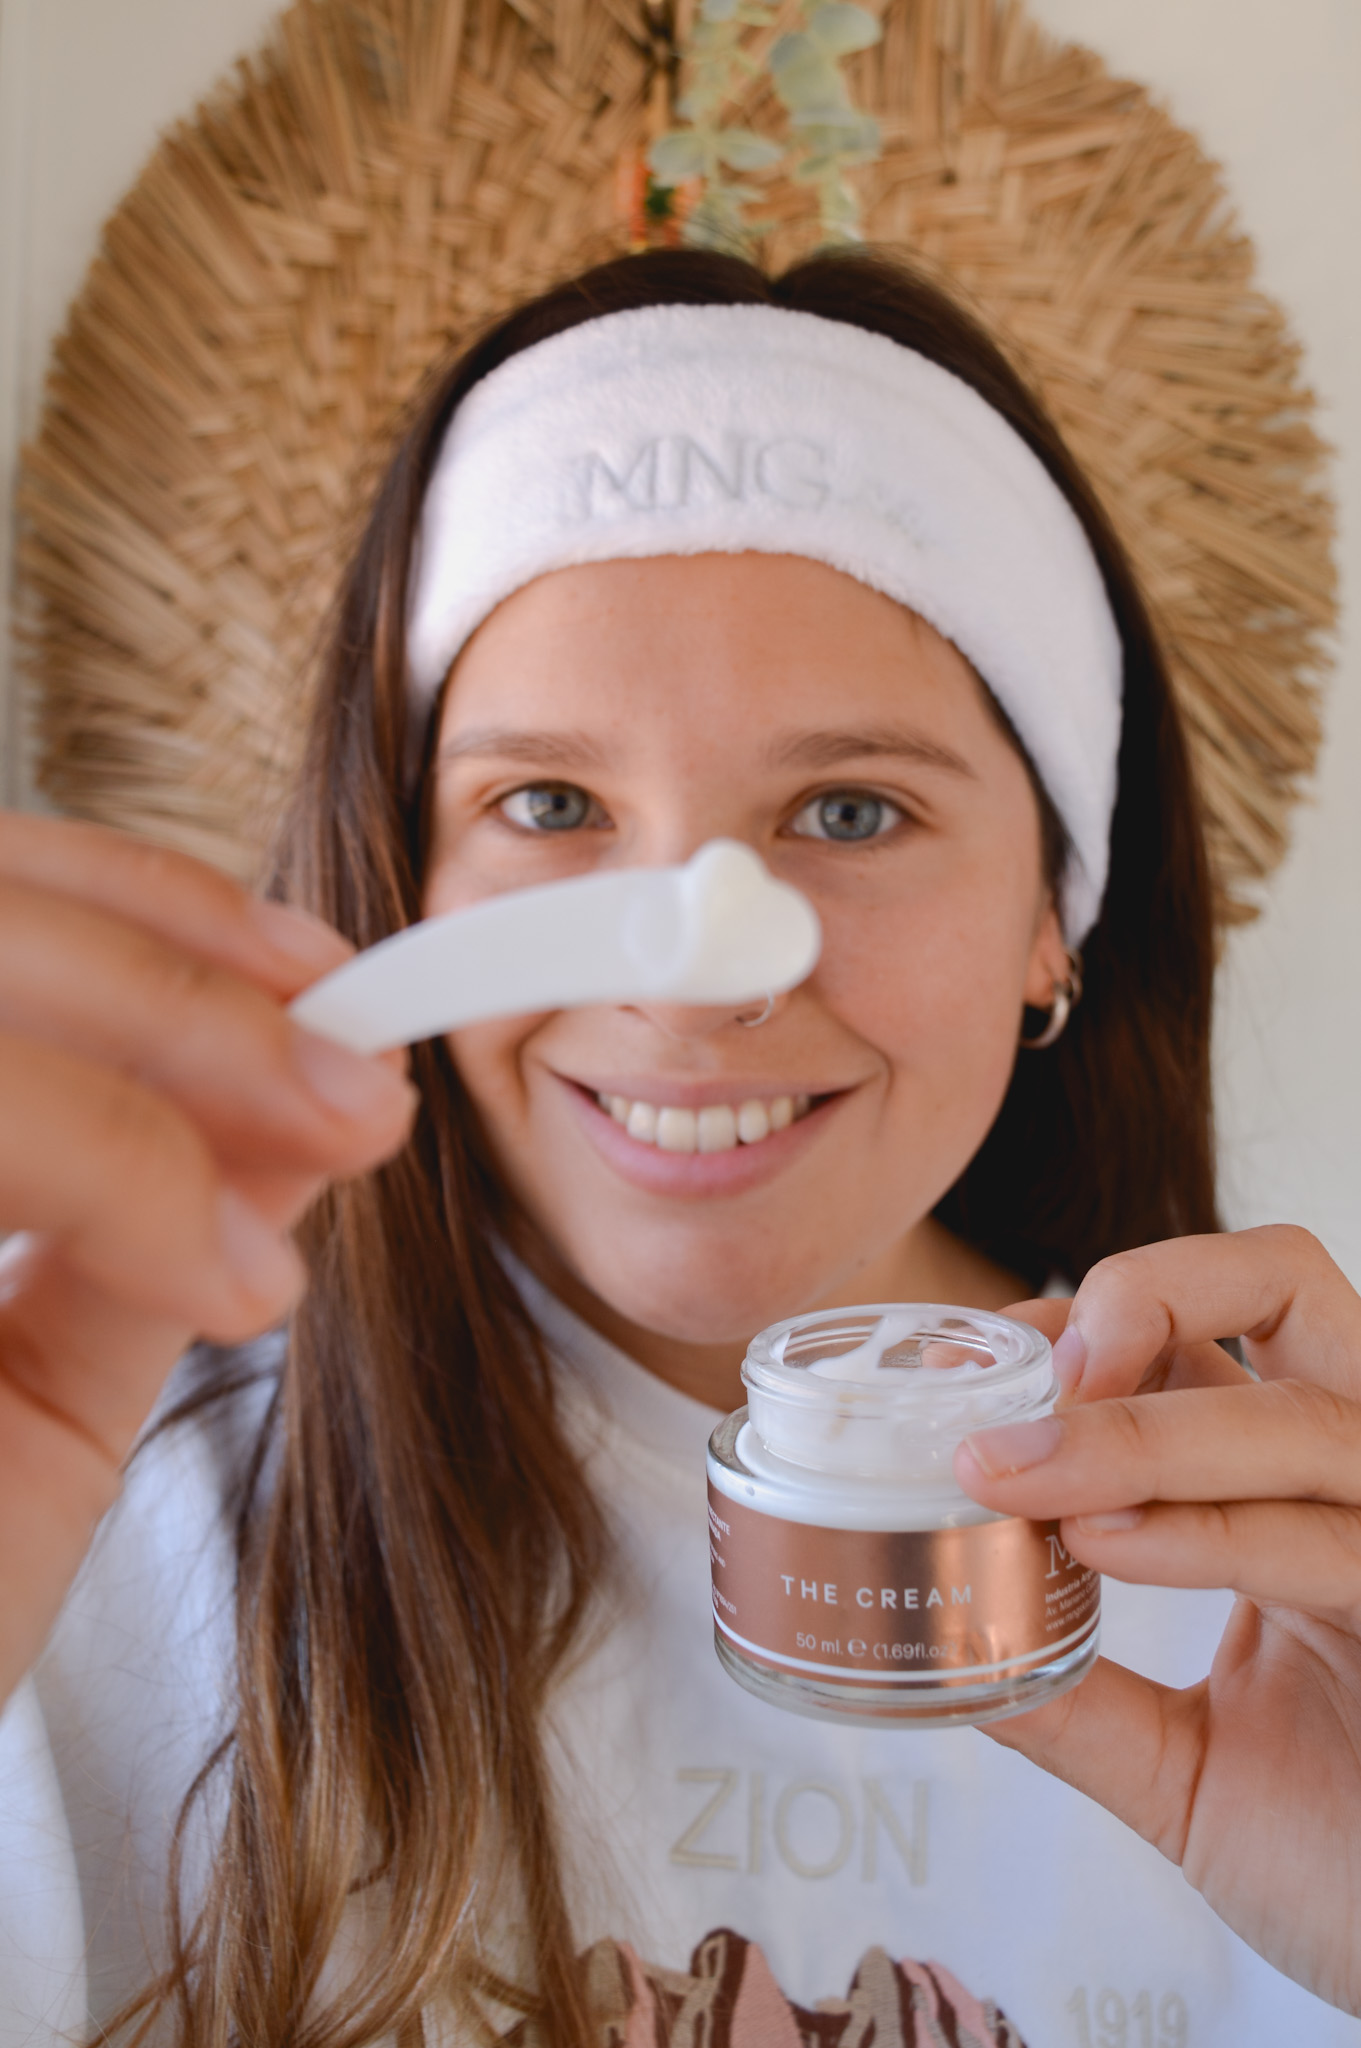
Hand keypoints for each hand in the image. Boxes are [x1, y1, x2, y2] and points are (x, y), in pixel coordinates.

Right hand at [0, 813, 415, 1701]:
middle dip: (187, 983)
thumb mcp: (44, 1391)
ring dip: (171, 1070)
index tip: (327, 978)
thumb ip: (143, 1220)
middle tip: (357, 1086)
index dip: (154, 910)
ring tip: (297, 1191)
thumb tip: (305, 1091)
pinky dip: (123, 1173)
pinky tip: (214, 1283)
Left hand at [954, 1227, 1360, 2016]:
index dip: (1096, 1313)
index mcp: (1300, 1486)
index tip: (979, 1366)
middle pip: (1288, 1280)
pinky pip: (1330, 1540)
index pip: (1213, 1324)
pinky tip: (1103, 1542)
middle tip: (1026, 1373)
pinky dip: (1207, 1529)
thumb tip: (938, 1642)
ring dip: (1140, 1431)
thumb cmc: (1340, 1861)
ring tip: (1011, 1470)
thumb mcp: (1181, 1768)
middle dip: (1144, 1293)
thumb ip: (1076, 1696)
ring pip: (1303, 1417)